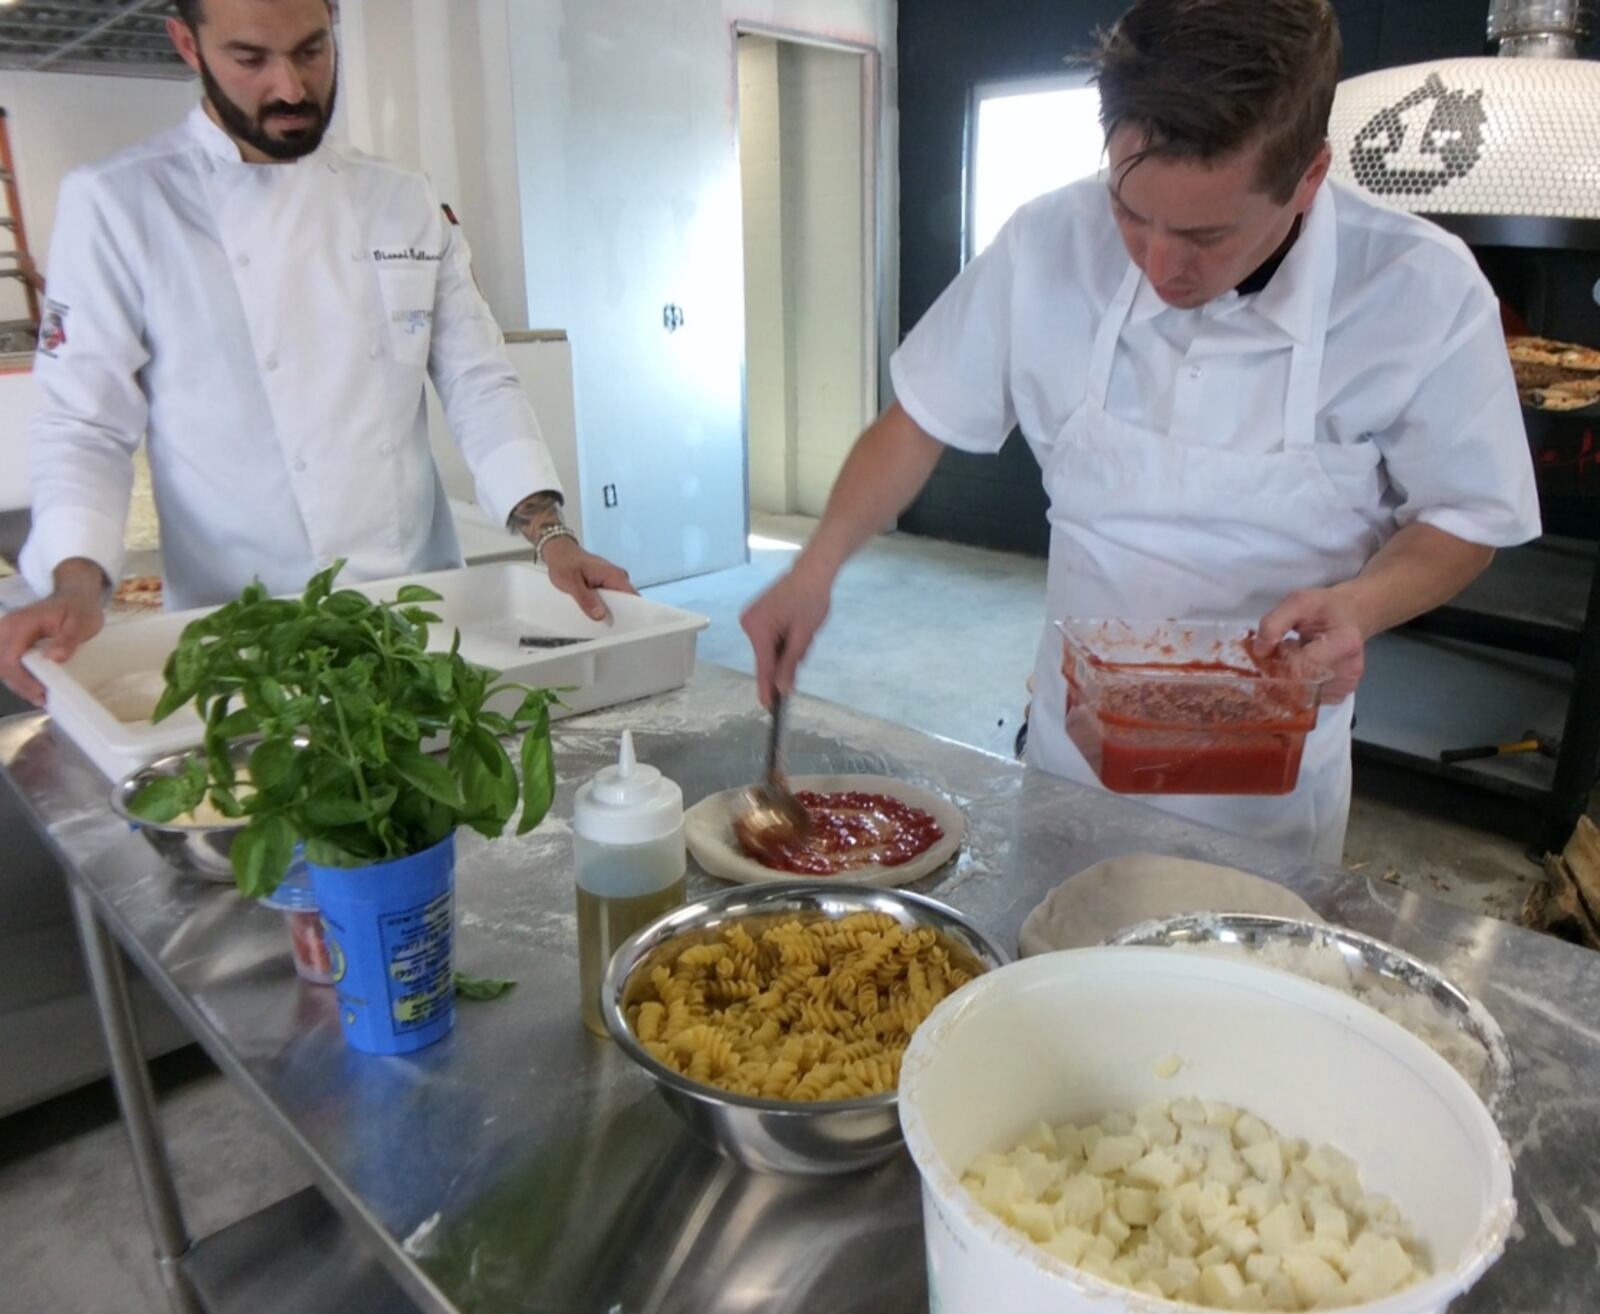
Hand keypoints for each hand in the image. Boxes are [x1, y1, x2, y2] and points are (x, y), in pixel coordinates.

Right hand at [0, 585, 105, 704]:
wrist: (75, 598)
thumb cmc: (78, 609)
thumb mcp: (81, 622)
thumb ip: (68, 639)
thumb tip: (53, 657)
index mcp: (20, 624)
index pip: (10, 657)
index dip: (23, 679)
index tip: (42, 692)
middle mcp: (7, 629)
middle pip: (2, 665)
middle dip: (20, 685)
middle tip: (44, 699)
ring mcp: (7, 636)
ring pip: (3, 667)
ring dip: (19, 684)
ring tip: (42, 698)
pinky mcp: (12, 643)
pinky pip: (9, 664)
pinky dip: (20, 678)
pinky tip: (36, 688)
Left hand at [539, 536, 634, 621]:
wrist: (559, 552)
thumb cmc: (565, 563)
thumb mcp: (572, 584)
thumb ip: (586, 600)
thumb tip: (600, 615)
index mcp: (614, 575)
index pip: (633, 597)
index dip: (632, 613)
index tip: (624, 626)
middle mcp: (618, 576)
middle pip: (628, 602)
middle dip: (619, 615)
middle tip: (606, 626)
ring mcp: (613, 579)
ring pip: (619, 601)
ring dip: (610, 611)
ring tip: (598, 618)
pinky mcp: (607, 583)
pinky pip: (612, 597)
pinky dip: (605, 605)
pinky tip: (595, 611)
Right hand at [740, 564, 832, 708]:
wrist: (813, 571)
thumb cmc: (811, 599)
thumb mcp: (803, 636)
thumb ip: (790, 664)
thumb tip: (781, 689)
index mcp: (758, 628)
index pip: (763, 666)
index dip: (767, 688)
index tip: (768, 707)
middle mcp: (749, 623)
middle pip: (766, 658)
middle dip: (786, 659)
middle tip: (805, 642)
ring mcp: (751, 619)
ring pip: (770, 650)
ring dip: (788, 648)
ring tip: (804, 630)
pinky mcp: (757, 616)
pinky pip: (770, 639)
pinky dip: (784, 640)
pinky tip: (796, 627)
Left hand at [1253, 587, 1365, 703]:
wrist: (1349, 615)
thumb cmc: (1323, 608)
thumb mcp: (1296, 602)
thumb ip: (1274, 623)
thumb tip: (1259, 651)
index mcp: (1344, 642)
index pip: (1303, 664)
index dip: (1280, 661)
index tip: (1273, 651)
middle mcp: (1350, 668)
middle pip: (1302, 683)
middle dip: (1281, 672)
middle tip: (1280, 654)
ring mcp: (1345, 684)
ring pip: (1302, 694)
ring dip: (1288, 680)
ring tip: (1295, 657)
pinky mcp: (1339, 694)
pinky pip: (1309, 698)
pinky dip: (1298, 687)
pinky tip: (1302, 668)